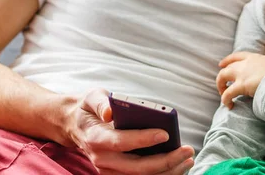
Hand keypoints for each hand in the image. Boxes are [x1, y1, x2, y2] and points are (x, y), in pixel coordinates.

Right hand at [66, 88, 194, 174]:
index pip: (121, 142)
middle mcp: (101, 159)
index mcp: (95, 137)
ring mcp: (109, 170)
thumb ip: (100, 102)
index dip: (143, 139)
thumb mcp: (92, 97)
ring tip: (188, 159)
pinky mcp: (117, 174)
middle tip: (187, 150)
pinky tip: (180, 165)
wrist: (77, 126)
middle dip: (165, 160)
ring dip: (167, 171)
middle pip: (136, 166)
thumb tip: (110, 112)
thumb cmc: (90, 109)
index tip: (165, 133)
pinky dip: (162, 174)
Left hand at [216, 38, 264, 108]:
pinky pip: (227, 93)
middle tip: (223, 86)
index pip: (236, 56)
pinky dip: (225, 100)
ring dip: (220, 87)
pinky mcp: (241, 86)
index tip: (221, 64)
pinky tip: (229, 105)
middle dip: (222, 77)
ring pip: (222, 77)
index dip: (227, 60)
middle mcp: (244, 64)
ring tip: (224, 96)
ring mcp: (242, 75)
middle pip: (226, 68)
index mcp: (253, 57)